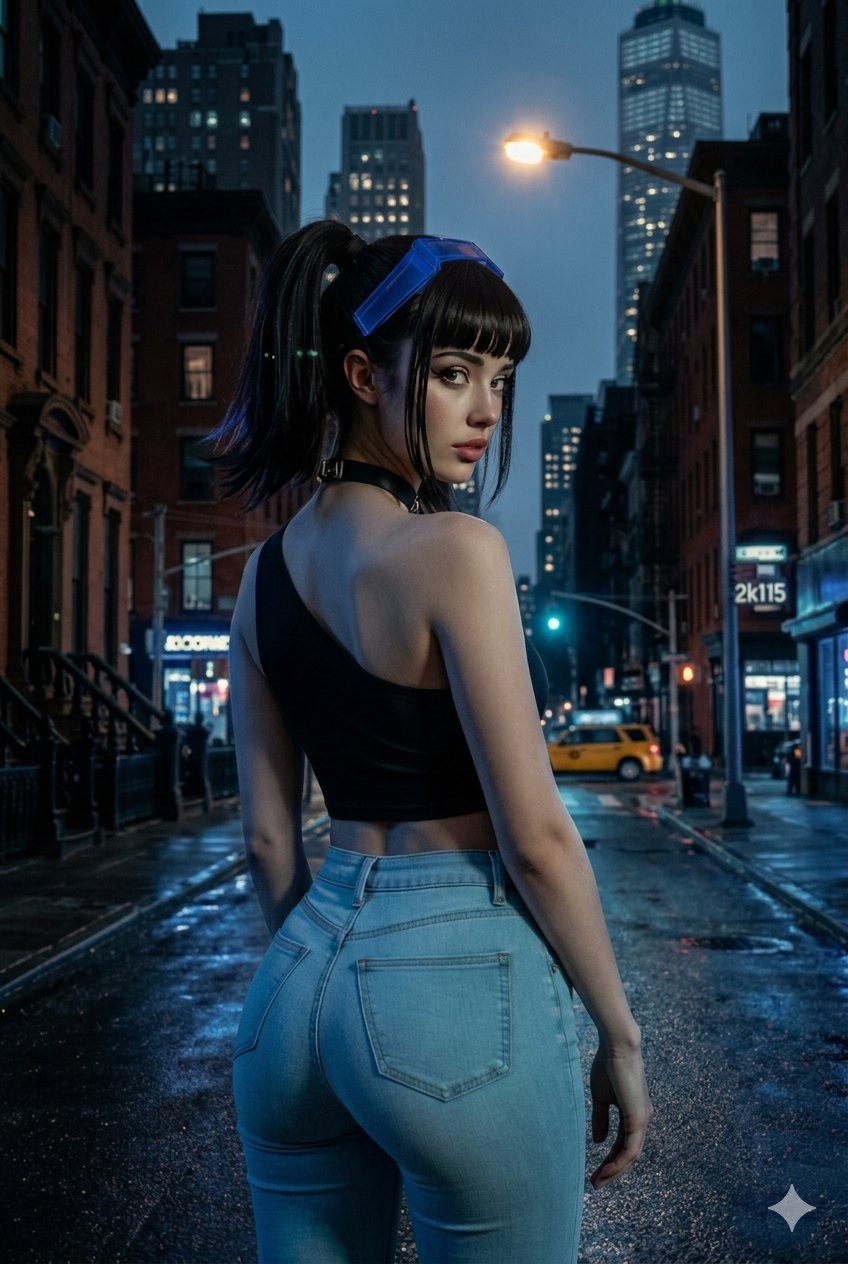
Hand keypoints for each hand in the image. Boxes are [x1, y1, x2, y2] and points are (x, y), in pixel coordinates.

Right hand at [588, 1043, 652, 1188]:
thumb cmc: (608, 1065)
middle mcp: (642, 1119)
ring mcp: (642, 1120)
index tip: (594, 1172)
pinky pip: (630, 1150)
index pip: (622, 1144)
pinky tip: (605, 1170)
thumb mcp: (600, 1096)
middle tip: (595, 1183)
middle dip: (612, 1170)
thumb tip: (600, 1141)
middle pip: (628, 1154)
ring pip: (631, 1156)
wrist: (617, 1047)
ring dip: (614, 1171)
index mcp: (634, 1113)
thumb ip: (600, 1118)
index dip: (609, 1159)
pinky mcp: (638, 1119)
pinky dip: (618, 1163)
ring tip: (597, 1181)